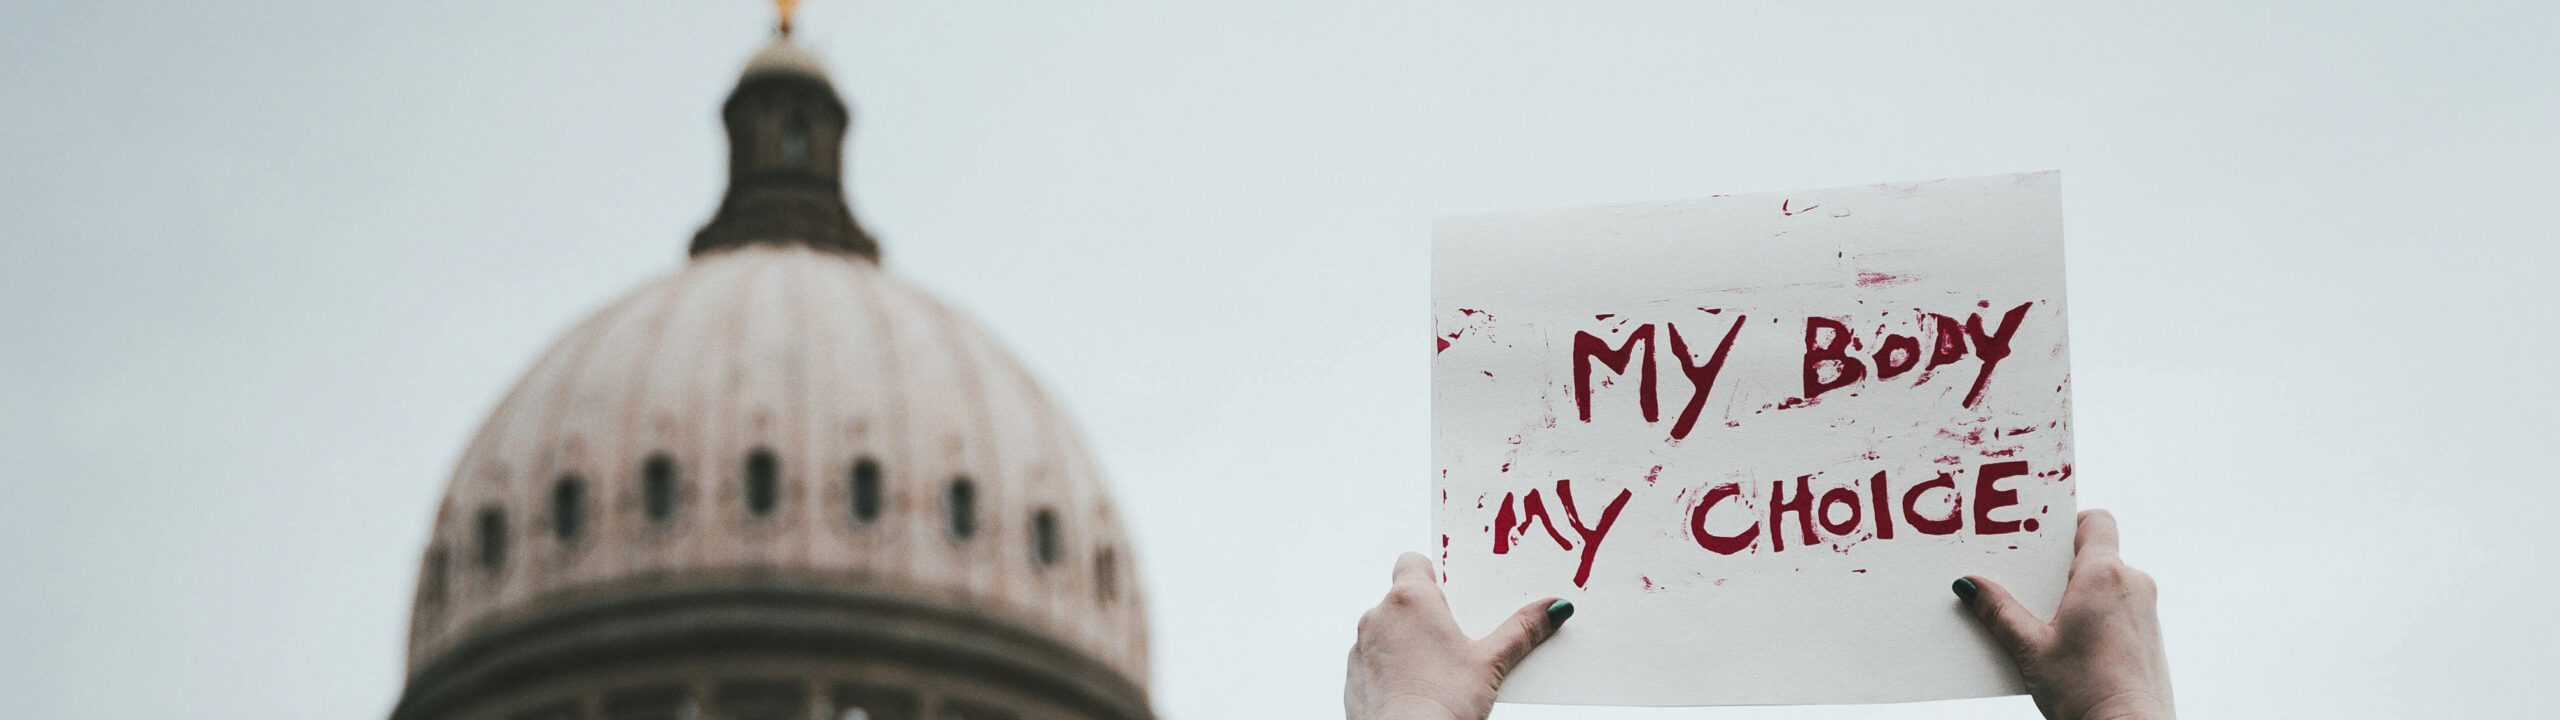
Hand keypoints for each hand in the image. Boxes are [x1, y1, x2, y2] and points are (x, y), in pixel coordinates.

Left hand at [1345, 552, 1570, 719]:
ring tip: (1441, 667)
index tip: (1456, 593)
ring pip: (1389, 629)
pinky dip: (1394, 667)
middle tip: (1460, 635)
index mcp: (1410, 599)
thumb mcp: (1491, 663)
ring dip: (1410, 640)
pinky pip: (1376, 659)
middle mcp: (1379, 615)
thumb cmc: (1441, 702)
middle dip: (1431, 613)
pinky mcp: (1354, 676)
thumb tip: (1554, 608)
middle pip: (1406, 598)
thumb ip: (1522, 630)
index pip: (1414, 562)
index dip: (1436, 574)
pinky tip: (1419, 687)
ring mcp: (1362, 646)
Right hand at [1958, 509, 2174, 719]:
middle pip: (2094, 553)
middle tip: (2026, 582)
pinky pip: (2118, 608)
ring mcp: (2145, 610)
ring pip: (2106, 582)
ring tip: (2043, 620)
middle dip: (2059, 566)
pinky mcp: (2148, 636)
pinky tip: (2068, 643)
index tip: (2038, 538)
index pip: (2095, 521)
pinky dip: (2093, 614)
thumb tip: (1970, 585)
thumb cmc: (2086, 692)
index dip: (2066, 523)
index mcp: (2104, 575)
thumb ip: (1999, 611)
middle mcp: (2133, 584)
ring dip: (2076, 593)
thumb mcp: (2030, 649)